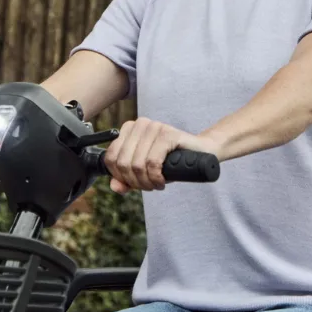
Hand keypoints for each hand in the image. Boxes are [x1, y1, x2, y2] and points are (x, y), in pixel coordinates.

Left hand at [104, 118, 220, 194]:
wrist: (200, 154)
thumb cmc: (170, 161)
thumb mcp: (144, 172)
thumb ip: (126, 179)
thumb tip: (114, 186)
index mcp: (129, 129)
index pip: (110, 158)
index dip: (120, 177)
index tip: (134, 184)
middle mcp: (140, 124)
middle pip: (123, 163)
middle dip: (135, 182)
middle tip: (148, 186)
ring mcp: (154, 127)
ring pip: (136, 164)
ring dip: (146, 182)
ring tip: (156, 184)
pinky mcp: (167, 133)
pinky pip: (152, 163)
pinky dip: (155, 177)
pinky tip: (162, 180)